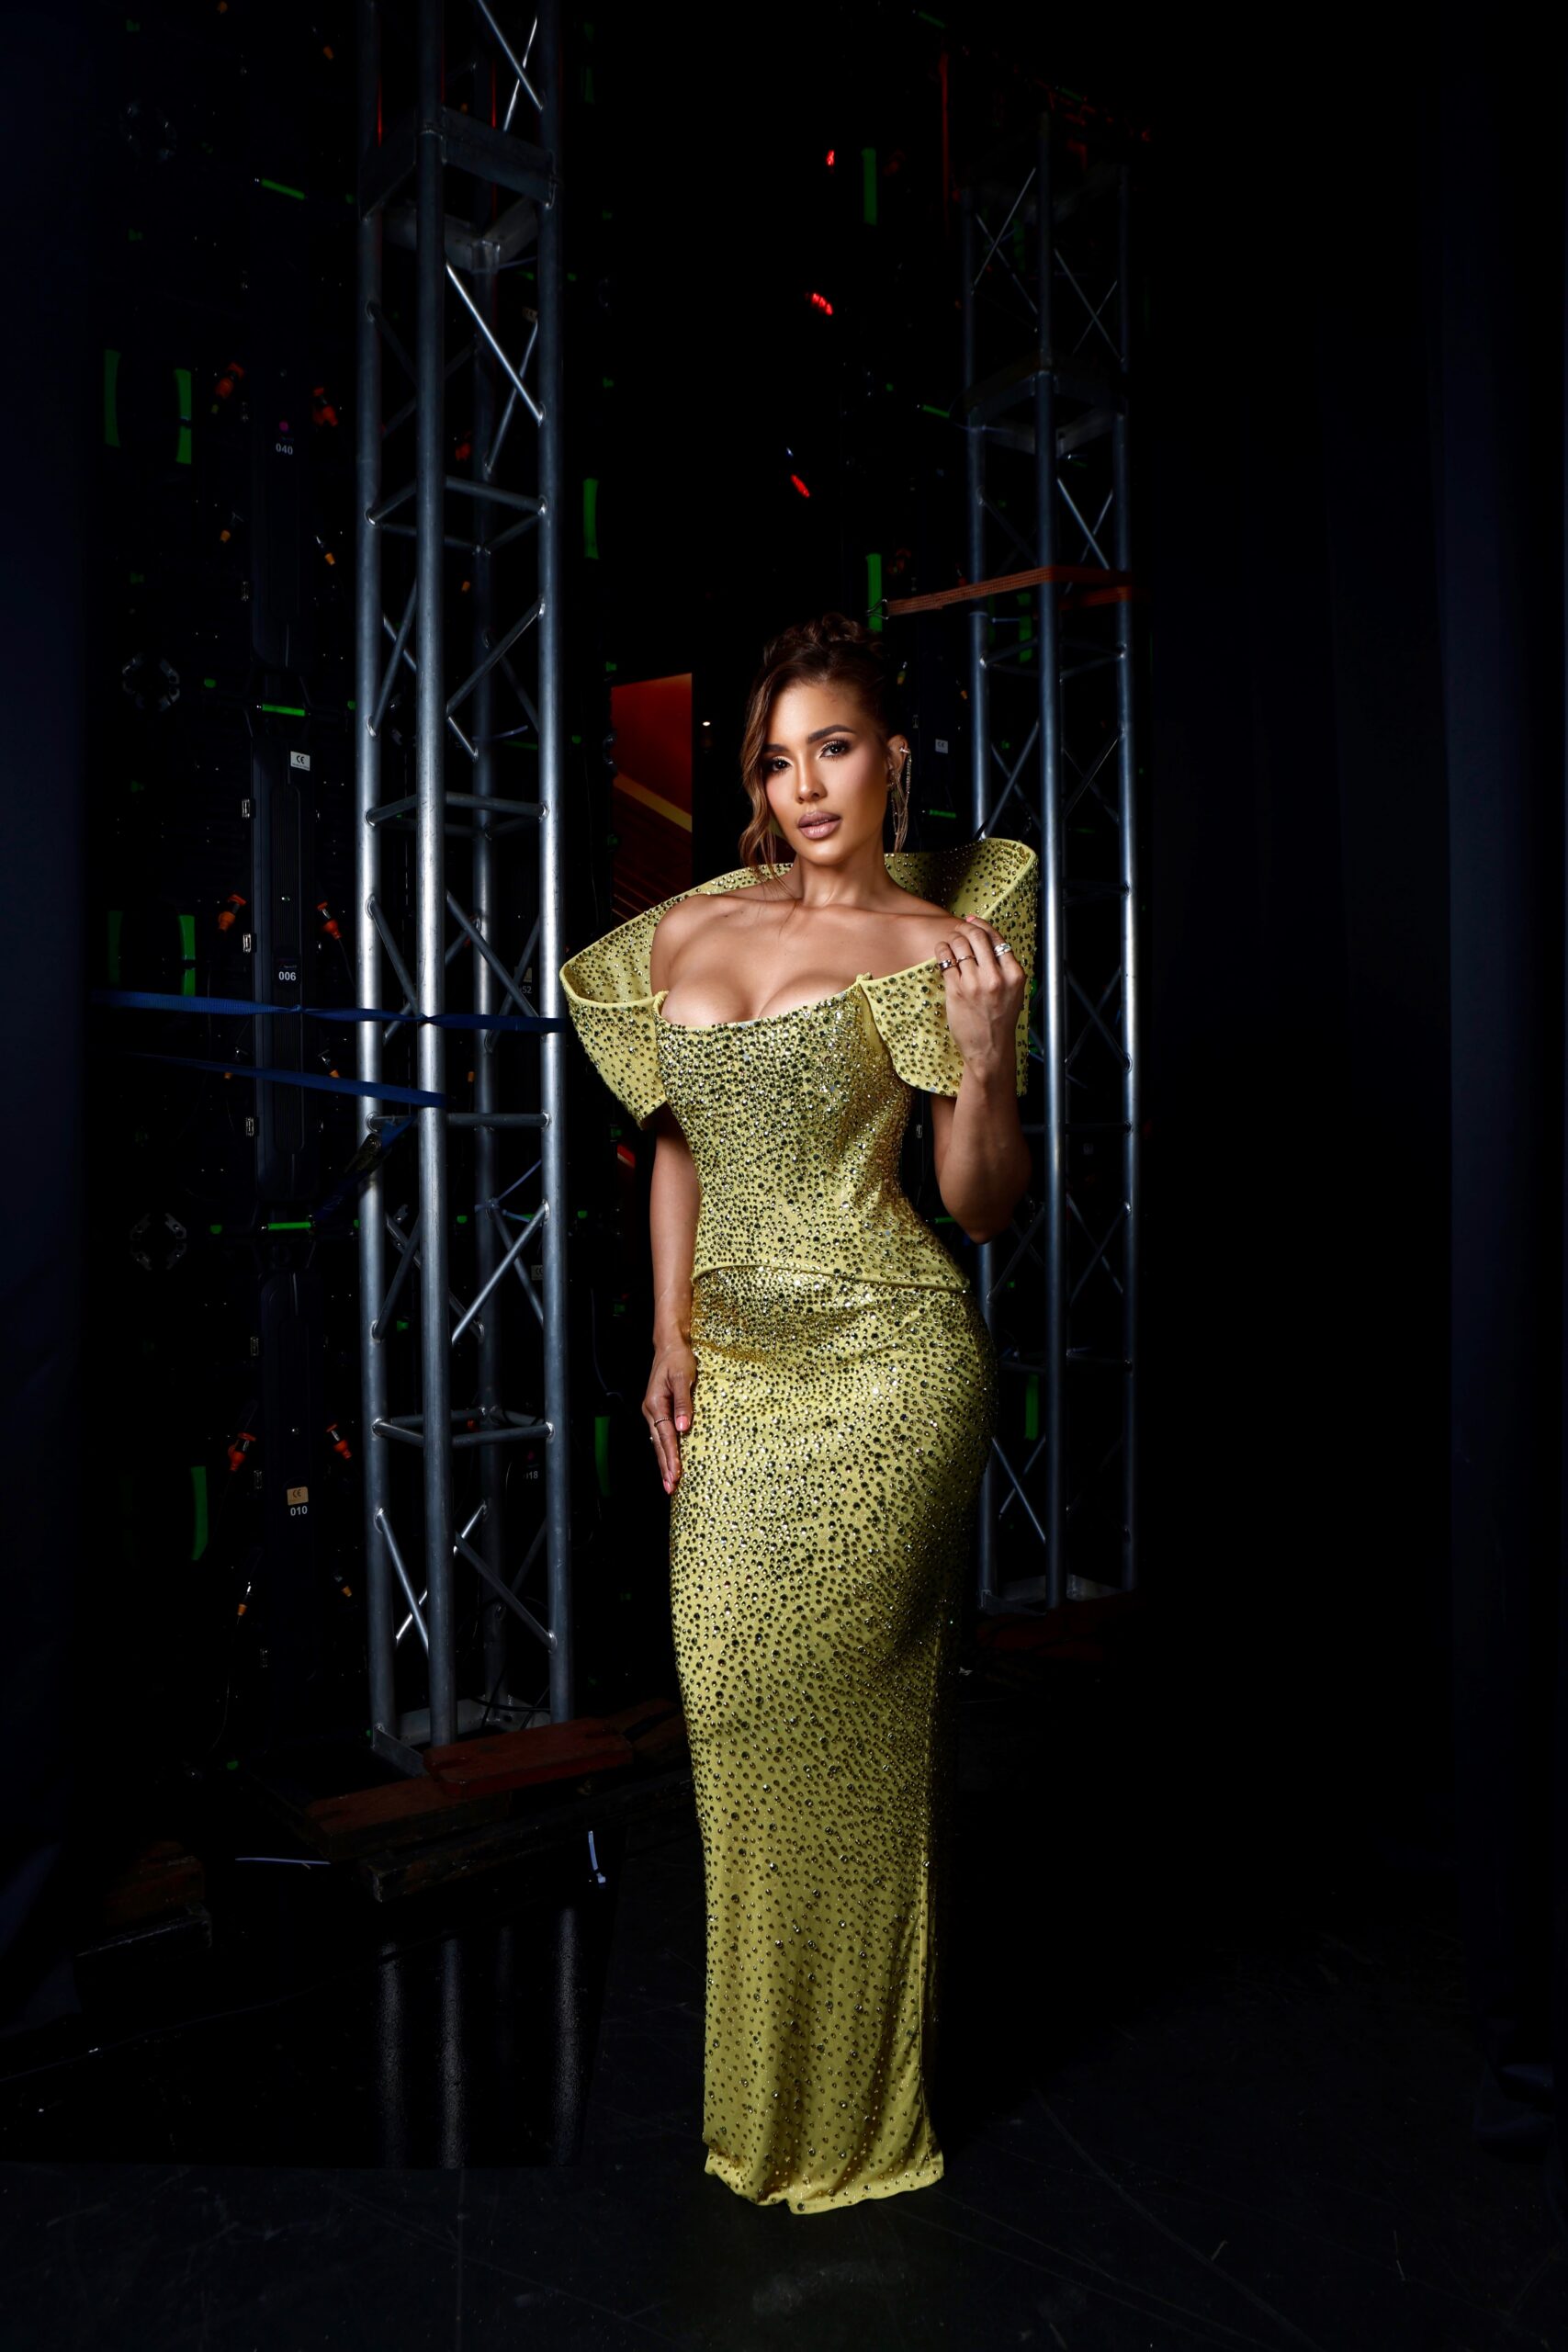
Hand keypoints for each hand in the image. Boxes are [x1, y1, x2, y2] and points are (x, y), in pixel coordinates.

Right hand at [644, 1336, 696, 1493]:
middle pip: (659, 1444)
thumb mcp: (683, 1378)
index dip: (672, 1457)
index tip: (677, 1474)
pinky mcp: (659, 1410)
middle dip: (665, 1467)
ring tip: (669, 1482)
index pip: (666, 1436)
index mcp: (655, 1404)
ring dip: (664, 1462)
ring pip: (658, 1442)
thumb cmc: (678, 1359)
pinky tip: (668, 1461)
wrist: (670, 1345)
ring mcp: (653, 1411)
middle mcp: (651, 1411)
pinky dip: (665, 1450)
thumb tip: (684, 1428)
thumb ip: (683, 1404)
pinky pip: (661, 1435)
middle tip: (670, 1488)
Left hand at [933, 914, 1025, 1074]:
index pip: (996, 938)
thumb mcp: (1014, 991)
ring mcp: (975, 983)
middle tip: (959, 928)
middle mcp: (996, 977)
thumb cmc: (1000, 1020)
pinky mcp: (956, 990)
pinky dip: (942, 950)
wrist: (990, 1048)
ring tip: (950, 942)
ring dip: (952, 938)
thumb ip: (1005, 967)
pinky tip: (942, 951)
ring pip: (959, 945)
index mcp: (1014, 974)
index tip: (972, 920)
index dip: (982, 925)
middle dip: (965, 927)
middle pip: (977, 936)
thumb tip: (987, 939)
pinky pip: (945, 959)